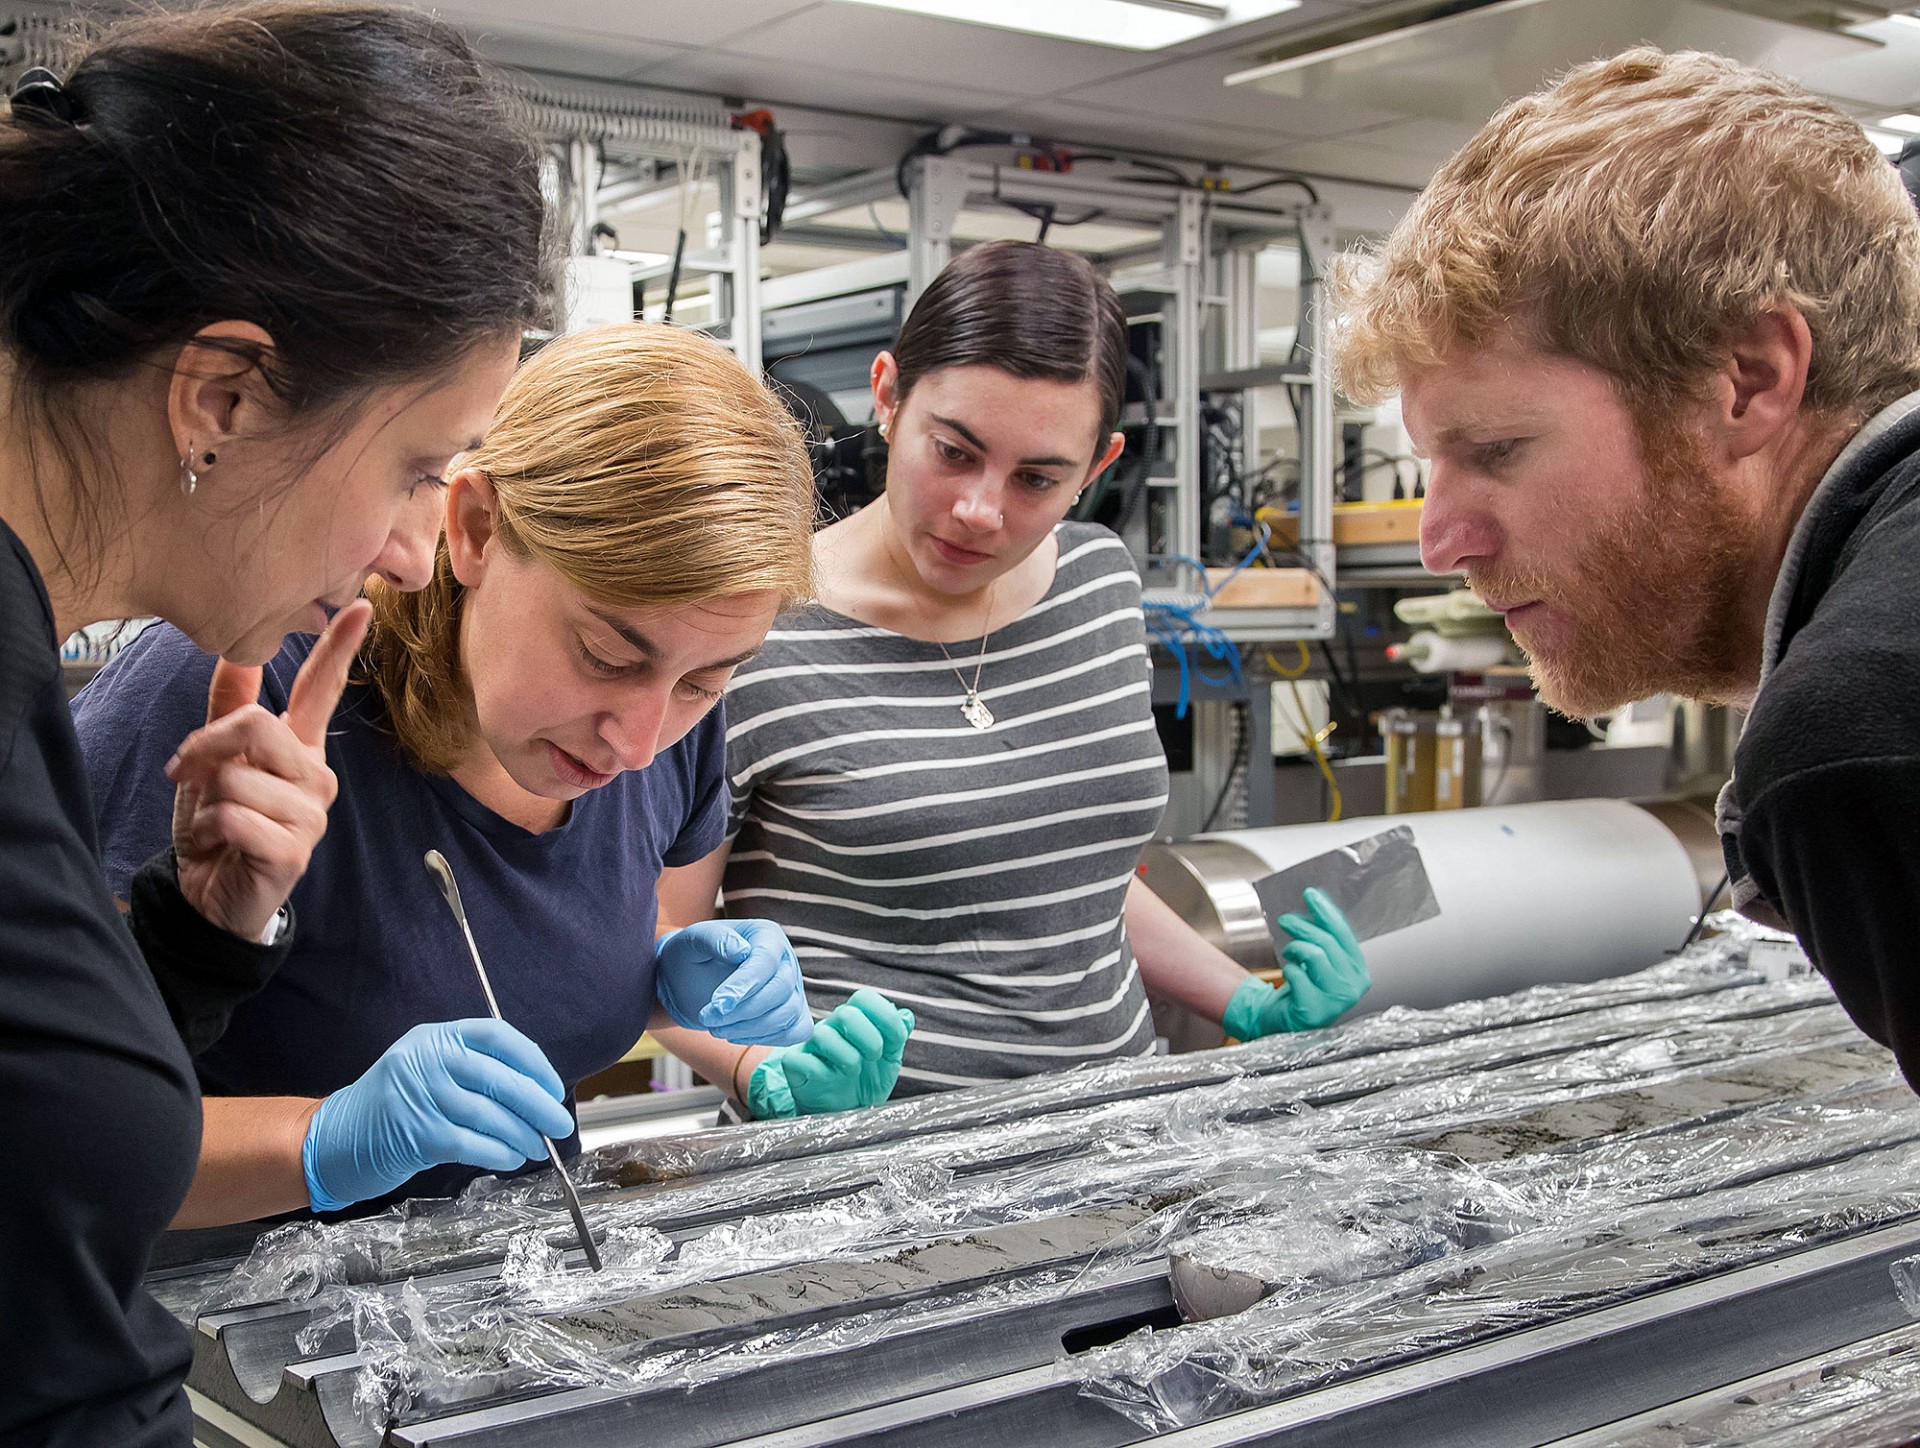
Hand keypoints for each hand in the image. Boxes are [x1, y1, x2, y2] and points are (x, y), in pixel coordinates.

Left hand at [166, 599, 370, 940]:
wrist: (209, 894)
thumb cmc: (217, 825)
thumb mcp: (214, 763)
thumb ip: (228, 711)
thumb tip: (237, 651)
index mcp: (300, 749)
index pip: (324, 691)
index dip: (340, 648)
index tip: (360, 605)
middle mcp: (316, 776)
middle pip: (258, 726)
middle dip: (205, 747)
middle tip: (188, 774)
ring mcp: (312, 815)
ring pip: (239, 775)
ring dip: (206, 798)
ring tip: (215, 821)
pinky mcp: (296, 849)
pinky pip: (235, 815)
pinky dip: (210, 828)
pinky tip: (222, 844)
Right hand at [302, 1018, 573, 1211]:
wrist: (330, 1140)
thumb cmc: (390, 1110)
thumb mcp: (427, 1071)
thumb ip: (470, 1072)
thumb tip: (534, 1094)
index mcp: (436, 1037)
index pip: (498, 1036)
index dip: (533, 1062)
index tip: (553, 1088)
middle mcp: (428, 1059)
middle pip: (501, 1078)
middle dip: (539, 1105)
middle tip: (560, 1125)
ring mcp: (421, 1095)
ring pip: (490, 1114)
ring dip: (521, 1135)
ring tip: (535, 1148)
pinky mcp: (418, 1133)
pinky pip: (473, 1142)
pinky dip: (498, 1152)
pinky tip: (509, 1158)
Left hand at [654, 918, 811, 1046]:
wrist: (689, 980)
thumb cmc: (691, 956)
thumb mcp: (693, 941)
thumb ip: (715, 939)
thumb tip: (741, 950)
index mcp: (766, 935)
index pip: (766, 961)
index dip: (744, 985)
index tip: (718, 1004)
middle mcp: (785, 960)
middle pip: (780, 989)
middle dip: (743, 1011)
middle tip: (707, 1018)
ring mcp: (793, 988)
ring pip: (789, 1014)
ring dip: (751, 1029)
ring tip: (717, 1028)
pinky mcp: (793, 1013)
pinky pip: (796, 1031)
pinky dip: (767, 1038)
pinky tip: (737, 1034)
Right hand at [746, 989, 914, 1118]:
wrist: (845, 1112)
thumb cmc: (865, 1081)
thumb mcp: (889, 1060)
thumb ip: (898, 1036)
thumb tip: (907, 1016)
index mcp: (855, 1019)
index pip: (864, 998)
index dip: (885, 1016)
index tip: (897, 1039)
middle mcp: (831, 1026)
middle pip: (846, 1013)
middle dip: (870, 1039)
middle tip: (874, 1058)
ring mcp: (811, 1044)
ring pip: (824, 1036)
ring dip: (849, 1059)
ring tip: (853, 1072)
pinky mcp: (795, 1064)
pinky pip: (805, 1060)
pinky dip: (823, 1073)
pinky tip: (831, 1079)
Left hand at [1223, 888, 1371, 1037]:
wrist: (1284, 1022)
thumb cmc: (1304, 988)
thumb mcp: (1319, 962)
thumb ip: (1323, 936)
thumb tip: (1315, 901)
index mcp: (1358, 971)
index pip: (1344, 934)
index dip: (1326, 911)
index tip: (1310, 894)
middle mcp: (1353, 987)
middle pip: (1328, 942)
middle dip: (1303, 925)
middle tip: (1285, 919)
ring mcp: (1336, 1002)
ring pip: (1315, 955)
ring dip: (1295, 948)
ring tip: (1289, 952)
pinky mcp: (1314, 1011)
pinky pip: (1297, 975)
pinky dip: (1288, 969)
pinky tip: (1289, 974)